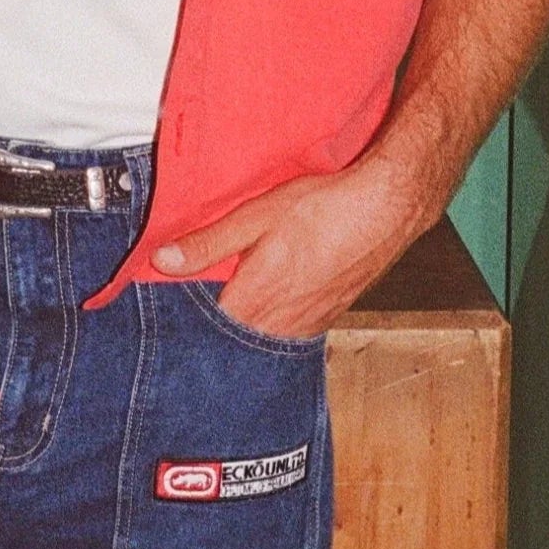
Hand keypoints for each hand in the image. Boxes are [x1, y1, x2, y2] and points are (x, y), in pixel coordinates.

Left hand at [150, 152, 436, 338]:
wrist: (386, 209)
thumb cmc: (323, 208)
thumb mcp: (256, 216)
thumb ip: (209, 243)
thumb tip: (163, 259)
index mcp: (254, 302)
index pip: (205, 329)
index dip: (185, 317)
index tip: (169, 305)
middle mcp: (279, 326)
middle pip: (232, 340)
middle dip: (213, 327)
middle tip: (198, 301)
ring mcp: (306, 327)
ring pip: (260, 338)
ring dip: (244, 325)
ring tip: (236, 296)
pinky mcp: (326, 320)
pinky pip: (287, 333)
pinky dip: (272, 322)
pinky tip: (272, 297)